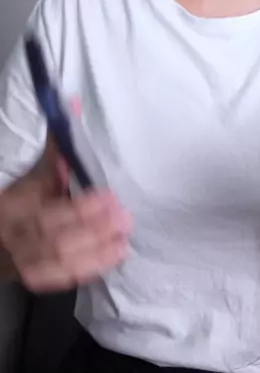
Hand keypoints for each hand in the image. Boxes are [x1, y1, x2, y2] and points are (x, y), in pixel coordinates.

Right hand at [0, 137, 130, 290]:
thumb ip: (55, 145)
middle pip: (53, 234)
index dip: (77, 204)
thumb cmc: (15, 199)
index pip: (45, 203)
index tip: (108, 196)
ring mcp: (23, 258)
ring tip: (124, 239)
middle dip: (92, 227)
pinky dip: (88, 267)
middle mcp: (16, 233)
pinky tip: (114, 255)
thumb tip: (74, 103)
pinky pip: (60, 277)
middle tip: (124, 218)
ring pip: (58, 259)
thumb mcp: (29, 173)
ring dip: (95, 250)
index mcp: (14, 203)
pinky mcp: (33, 276)